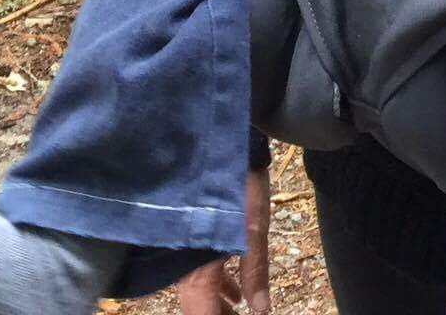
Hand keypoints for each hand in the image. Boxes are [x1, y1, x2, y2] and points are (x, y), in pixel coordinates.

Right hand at [176, 160, 270, 312]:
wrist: (224, 146)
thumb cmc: (240, 188)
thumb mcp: (254, 230)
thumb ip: (254, 272)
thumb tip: (260, 309)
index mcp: (197, 267)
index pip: (200, 312)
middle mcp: (185, 263)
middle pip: (197, 305)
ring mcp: (189, 250)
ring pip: (200, 290)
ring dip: (219, 306)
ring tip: (239, 314)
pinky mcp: (196, 237)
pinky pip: (203, 272)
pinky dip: (219, 286)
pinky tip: (237, 294)